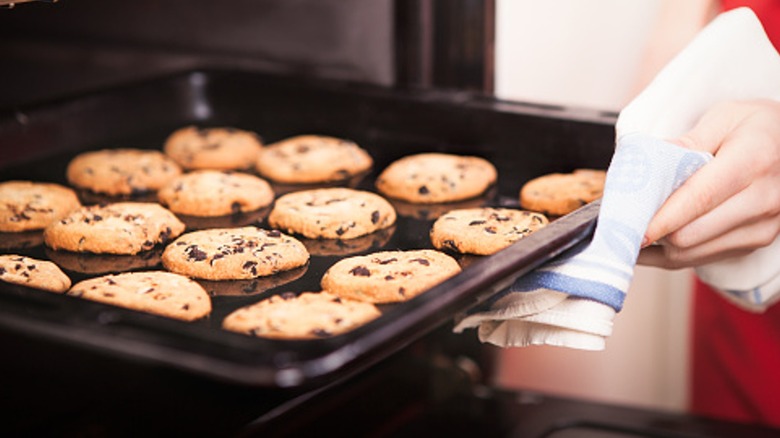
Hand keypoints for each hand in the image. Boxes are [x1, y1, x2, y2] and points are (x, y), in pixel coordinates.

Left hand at [638, 99, 779, 268]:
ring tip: (632, 231)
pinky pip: (701, 258)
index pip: (699, 198)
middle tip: (621, 224)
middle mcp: (764, 199)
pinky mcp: (755, 243)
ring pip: (693, 253)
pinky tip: (649, 244)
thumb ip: (686, 144)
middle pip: (691, 233)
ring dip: (658, 247)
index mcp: (753, 161)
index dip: (661, 217)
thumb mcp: (724, 118)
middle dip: (652, 231)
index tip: (629, 227)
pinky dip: (670, 254)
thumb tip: (649, 167)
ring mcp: (763, 226)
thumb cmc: (754, 127)